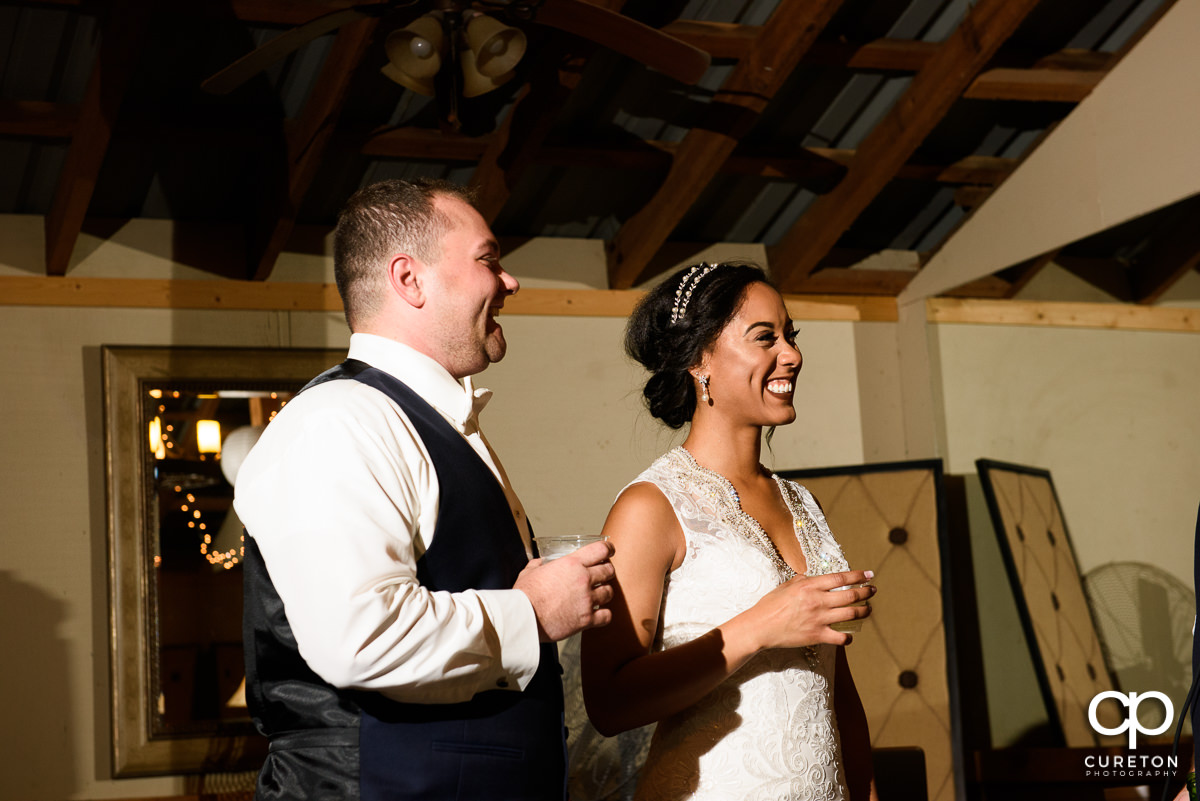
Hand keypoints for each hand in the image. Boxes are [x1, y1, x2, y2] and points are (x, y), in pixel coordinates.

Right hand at [515, 540, 615, 641]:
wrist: (524, 617)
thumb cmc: (525, 595)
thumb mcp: (529, 572)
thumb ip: (537, 565)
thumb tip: (539, 563)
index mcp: (572, 564)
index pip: (600, 550)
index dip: (608, 549)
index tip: (609, 551)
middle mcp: (583, 579)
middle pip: (609, 571)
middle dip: (607, 572)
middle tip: (602, 575)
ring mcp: (587, 599)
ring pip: (609, 592)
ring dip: (605, 593)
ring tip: (598, 595)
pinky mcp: (587, 619)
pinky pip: (607, 615)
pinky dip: (604, 615)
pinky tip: (598, 614)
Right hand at [745, 570, 875, 649]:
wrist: (760, 627)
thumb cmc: (770, 605)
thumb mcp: (786, 586)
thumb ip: (803, 580)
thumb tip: (813, 578)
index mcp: (810, 586)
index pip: (841, 578)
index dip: (858, 576)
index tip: (869, 575)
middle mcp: (818, 601)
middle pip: (851, 596)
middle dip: (866, 592)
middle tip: (872, 590)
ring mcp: (819, 619)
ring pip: (851, 614)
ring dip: (864, 611)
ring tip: (868, 609)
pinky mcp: (817, 636)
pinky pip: (841, 637)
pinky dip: (849, 637)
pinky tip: (850, 635)